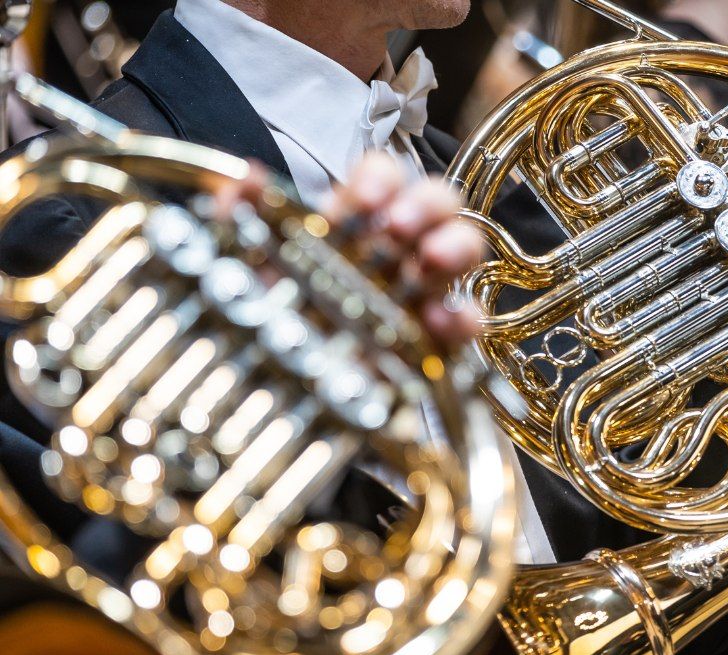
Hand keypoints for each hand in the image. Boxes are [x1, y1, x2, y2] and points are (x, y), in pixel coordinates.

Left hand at [216, 153, 482, 346]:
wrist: (280, 383)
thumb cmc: (274, 314)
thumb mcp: (244, 265)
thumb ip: (240, 220)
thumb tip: (243, 183)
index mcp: (356, 220)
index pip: (382, 177)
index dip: (381, 180)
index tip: (364, 200)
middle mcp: (396, 247)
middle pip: (435, 201)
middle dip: (425, 204)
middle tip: (399, 226)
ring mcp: (422, 288)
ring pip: (462, 247)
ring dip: (454, 244)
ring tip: (431, 259)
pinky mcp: (436, 337)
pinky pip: (467, 320)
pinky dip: (464, 317)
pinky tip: (441, 322)